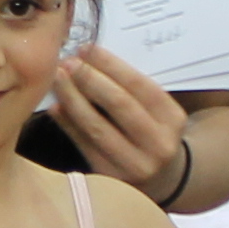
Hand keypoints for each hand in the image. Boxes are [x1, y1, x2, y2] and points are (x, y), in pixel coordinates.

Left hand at [45, 46, 190, 193]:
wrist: (161, 178)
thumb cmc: (152, 132)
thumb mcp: (156, 111)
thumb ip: (131, 88)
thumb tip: (89, 59)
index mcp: (172, 119)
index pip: (140, 85)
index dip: (110, 64)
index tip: (86, 48)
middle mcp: (158, 144)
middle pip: (119, 105)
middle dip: (89, 79)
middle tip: (67, 62)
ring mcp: (136, 165)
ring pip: (98, 128)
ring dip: (73, 100)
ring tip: (57, 80)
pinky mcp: (113, 179)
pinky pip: (85, 147)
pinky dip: (69, 125)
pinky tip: (56, 107)